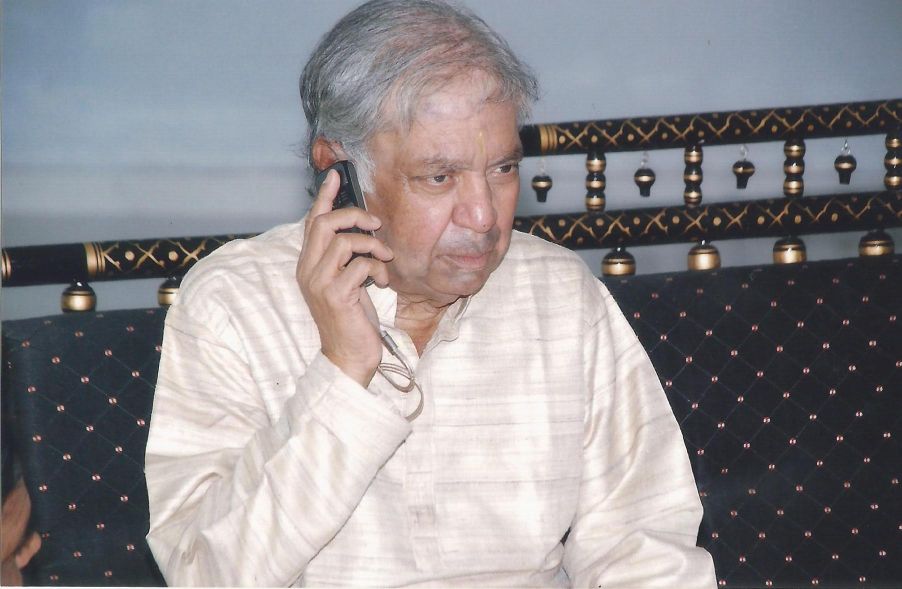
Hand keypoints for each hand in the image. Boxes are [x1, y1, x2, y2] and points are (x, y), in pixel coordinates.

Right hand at [296, 170, 393, 386]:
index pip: (311, 222)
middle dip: (354, 215)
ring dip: (372, 246)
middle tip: (376, 223)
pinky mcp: (337, 295)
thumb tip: (364, 230)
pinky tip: (383, 283)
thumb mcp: (348, 282)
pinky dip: (378, 269)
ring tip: (385, 260)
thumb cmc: (352, 319)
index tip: (336, 175)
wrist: (349, 357)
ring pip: (344, 241)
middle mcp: (308, 271)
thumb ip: (348, 258)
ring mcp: (320, 283)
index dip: (324, 197)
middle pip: (324, 224)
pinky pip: (361, 265)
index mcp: (308, 265)